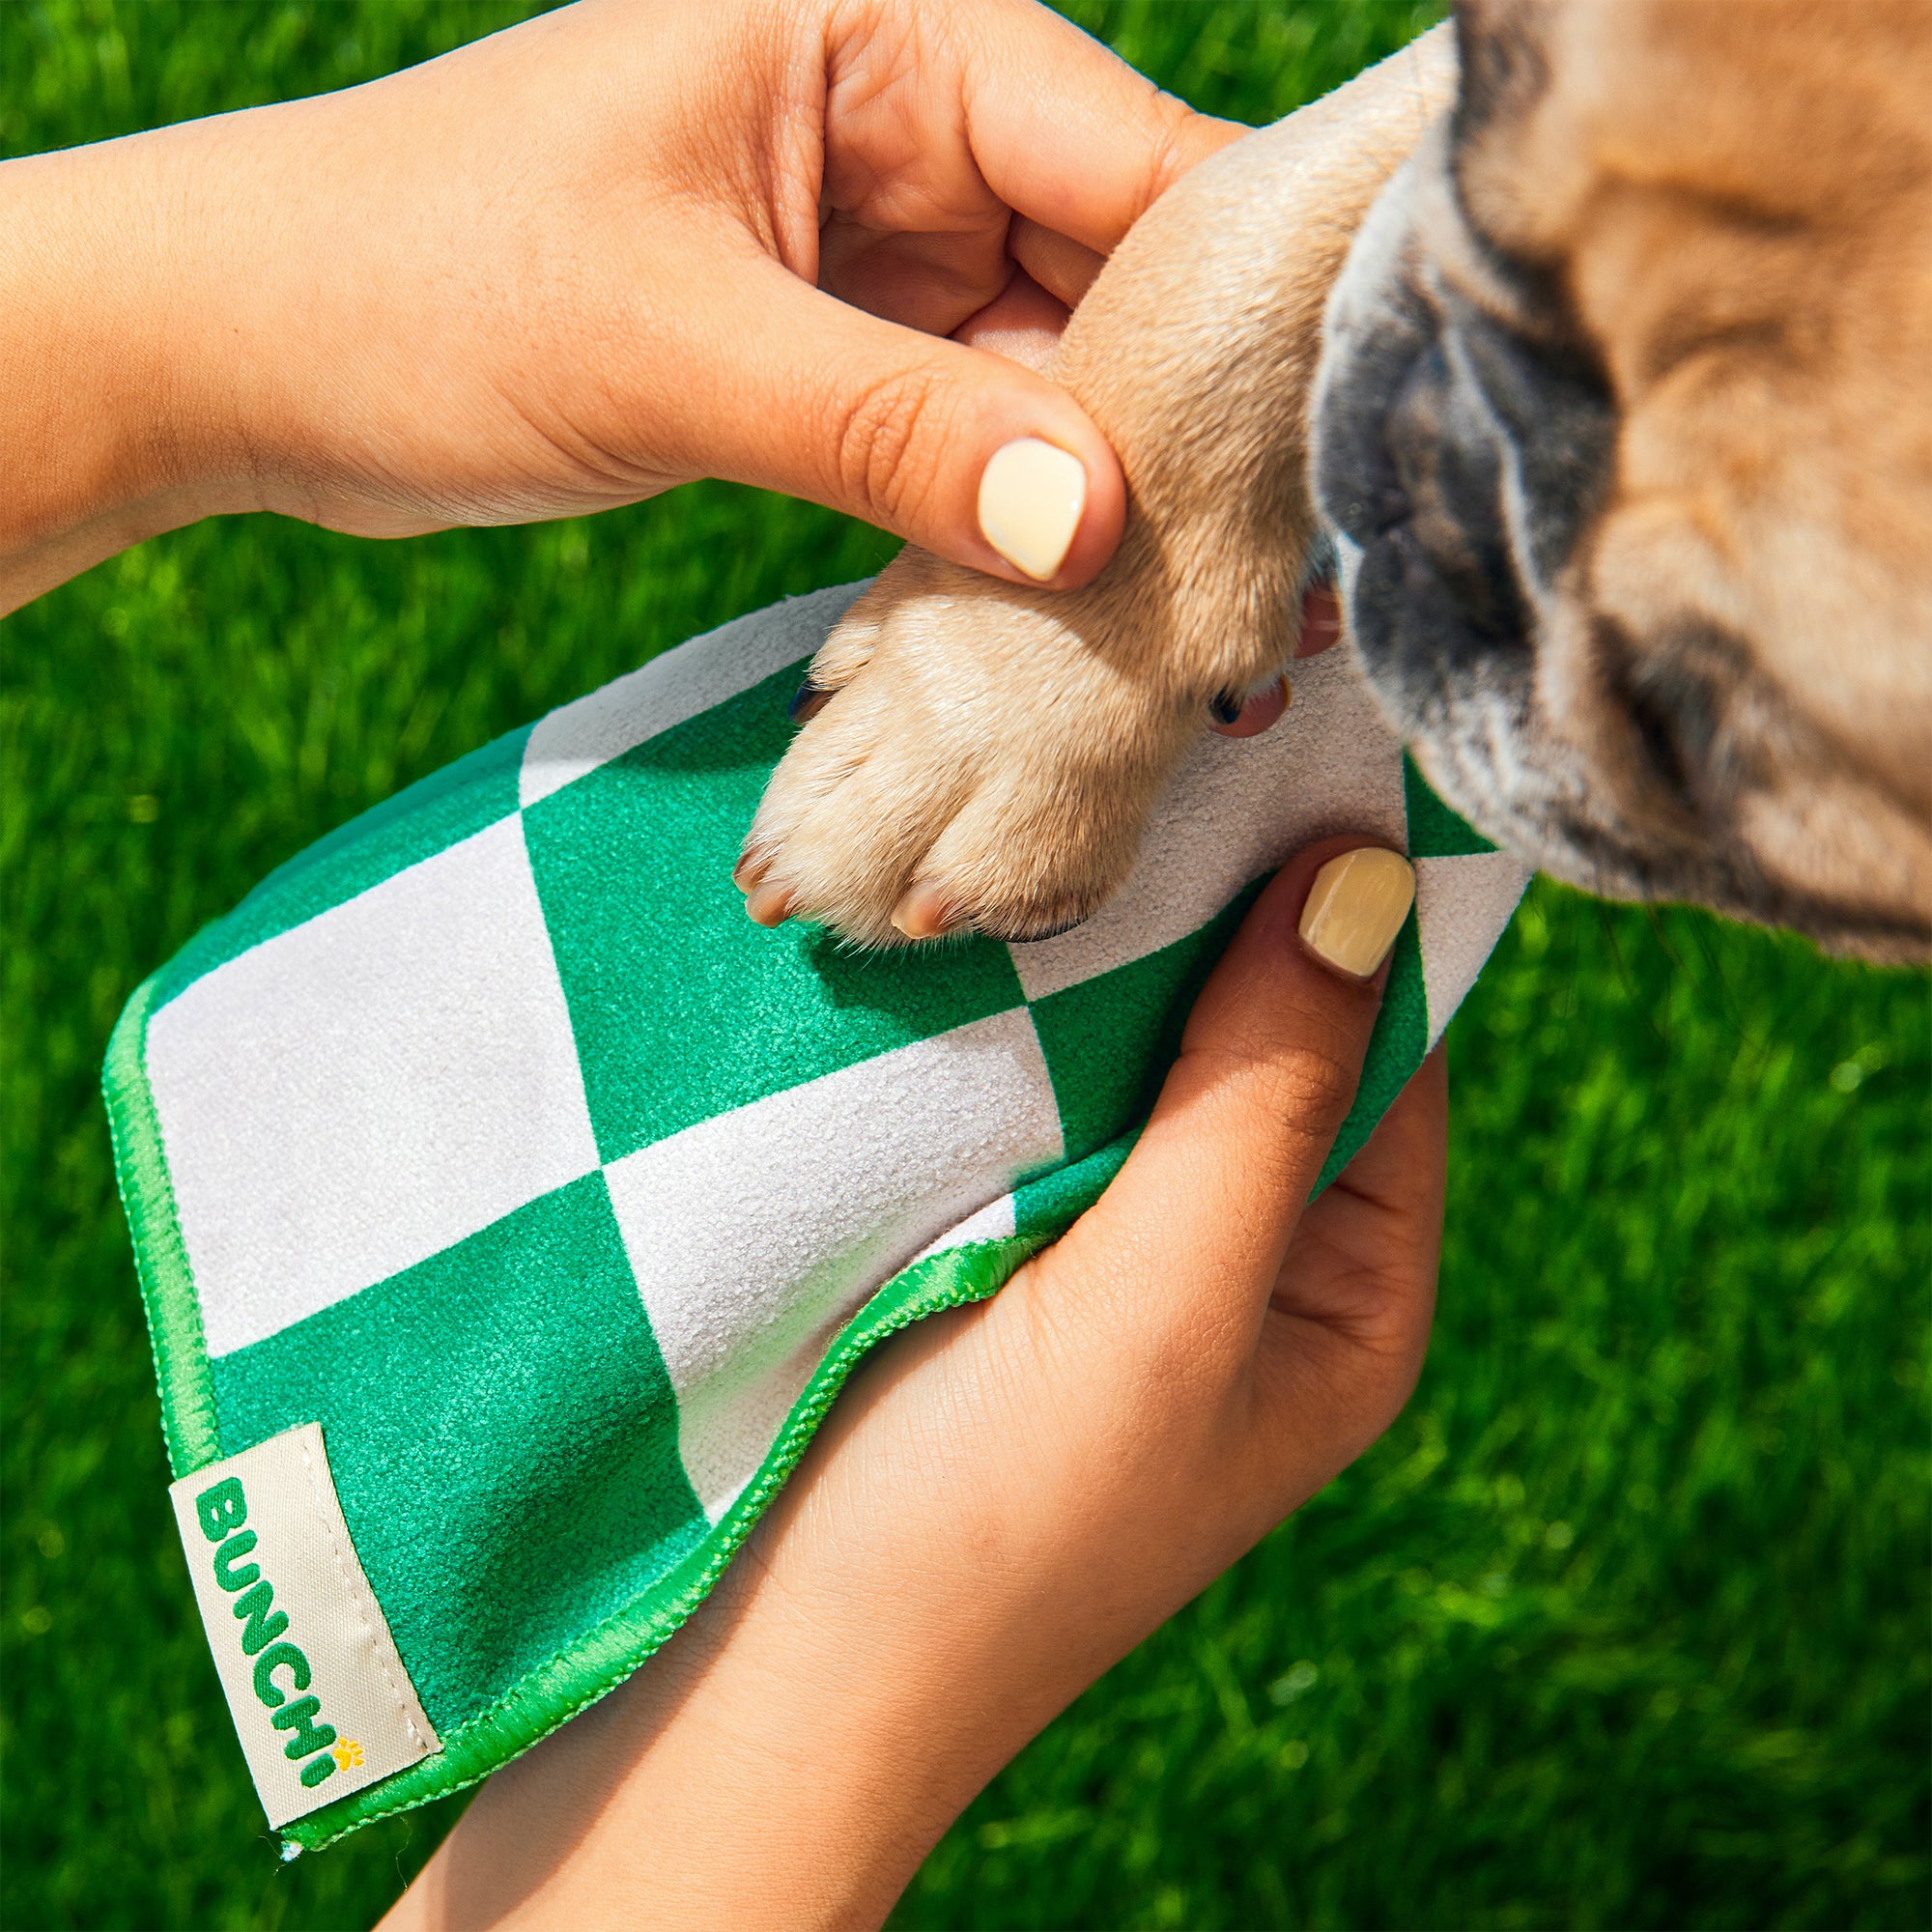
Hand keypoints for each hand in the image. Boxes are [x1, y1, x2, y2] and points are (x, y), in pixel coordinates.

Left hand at [0, 0, 1243, 612]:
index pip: (1136, 163)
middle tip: (1265, 606)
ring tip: (1191, 646)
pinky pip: (972, 444)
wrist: (257, 354)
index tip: (1303, 481)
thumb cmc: (421, 281)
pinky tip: (1070, 627)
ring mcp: (884, 255)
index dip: (1227, 324)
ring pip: (1055, 382)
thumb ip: (888, 425)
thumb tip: (1094, 522)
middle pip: (1118, 286)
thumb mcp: (670, 344)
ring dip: (1107, 509)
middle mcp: (912, 131)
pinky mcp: (846, 359)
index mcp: (889, 40)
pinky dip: (1012, 530)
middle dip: (1183, 443)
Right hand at [386, 838, 1442, 1930]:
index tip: (1296, 729)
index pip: (1390, 1049)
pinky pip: (1025, 1080)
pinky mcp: (981, 1231)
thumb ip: (1266, 1100)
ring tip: (1054, 778)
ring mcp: (1103, 1242)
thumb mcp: (1165, 1310)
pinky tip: (964, 896)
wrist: (752, 1685)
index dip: (1350, 900)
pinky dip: (1004, 997)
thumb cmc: (986, 1530)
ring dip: (1095, 940)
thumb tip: (1365, 882)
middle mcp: (1240, 1261)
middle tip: (1153, 717)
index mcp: (1339, 1295)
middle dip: (1210, 902)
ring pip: (1132, 1042)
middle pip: (1259, 1033)